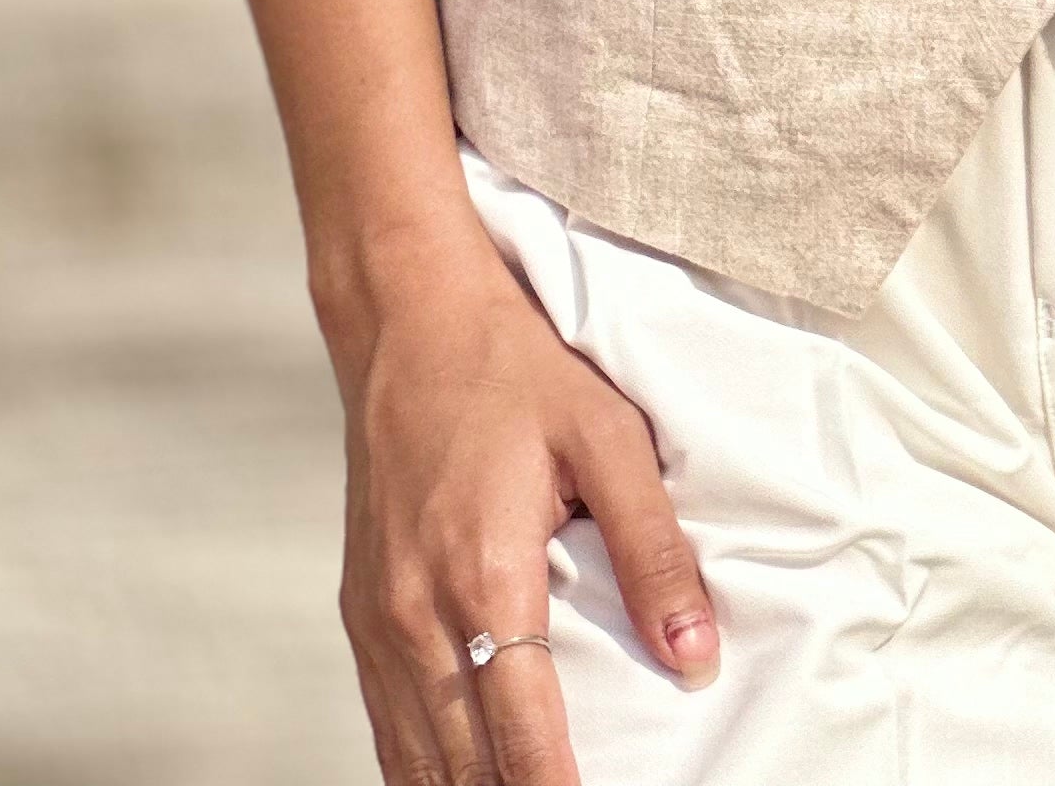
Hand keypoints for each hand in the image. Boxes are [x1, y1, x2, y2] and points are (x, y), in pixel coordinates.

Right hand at [325, 219, 718, 784]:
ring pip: (415, 759)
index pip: (522, 736)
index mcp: (482, 577)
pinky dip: (421, 769)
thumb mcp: (606, 436)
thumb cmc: (511, 366)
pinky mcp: (360, 610)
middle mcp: (415, 615)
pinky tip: (459, 783)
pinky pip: (387, 722)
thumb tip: (694, 655)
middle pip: (463, 767)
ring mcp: (378, 619)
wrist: (405, 315)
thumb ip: (653, 550)